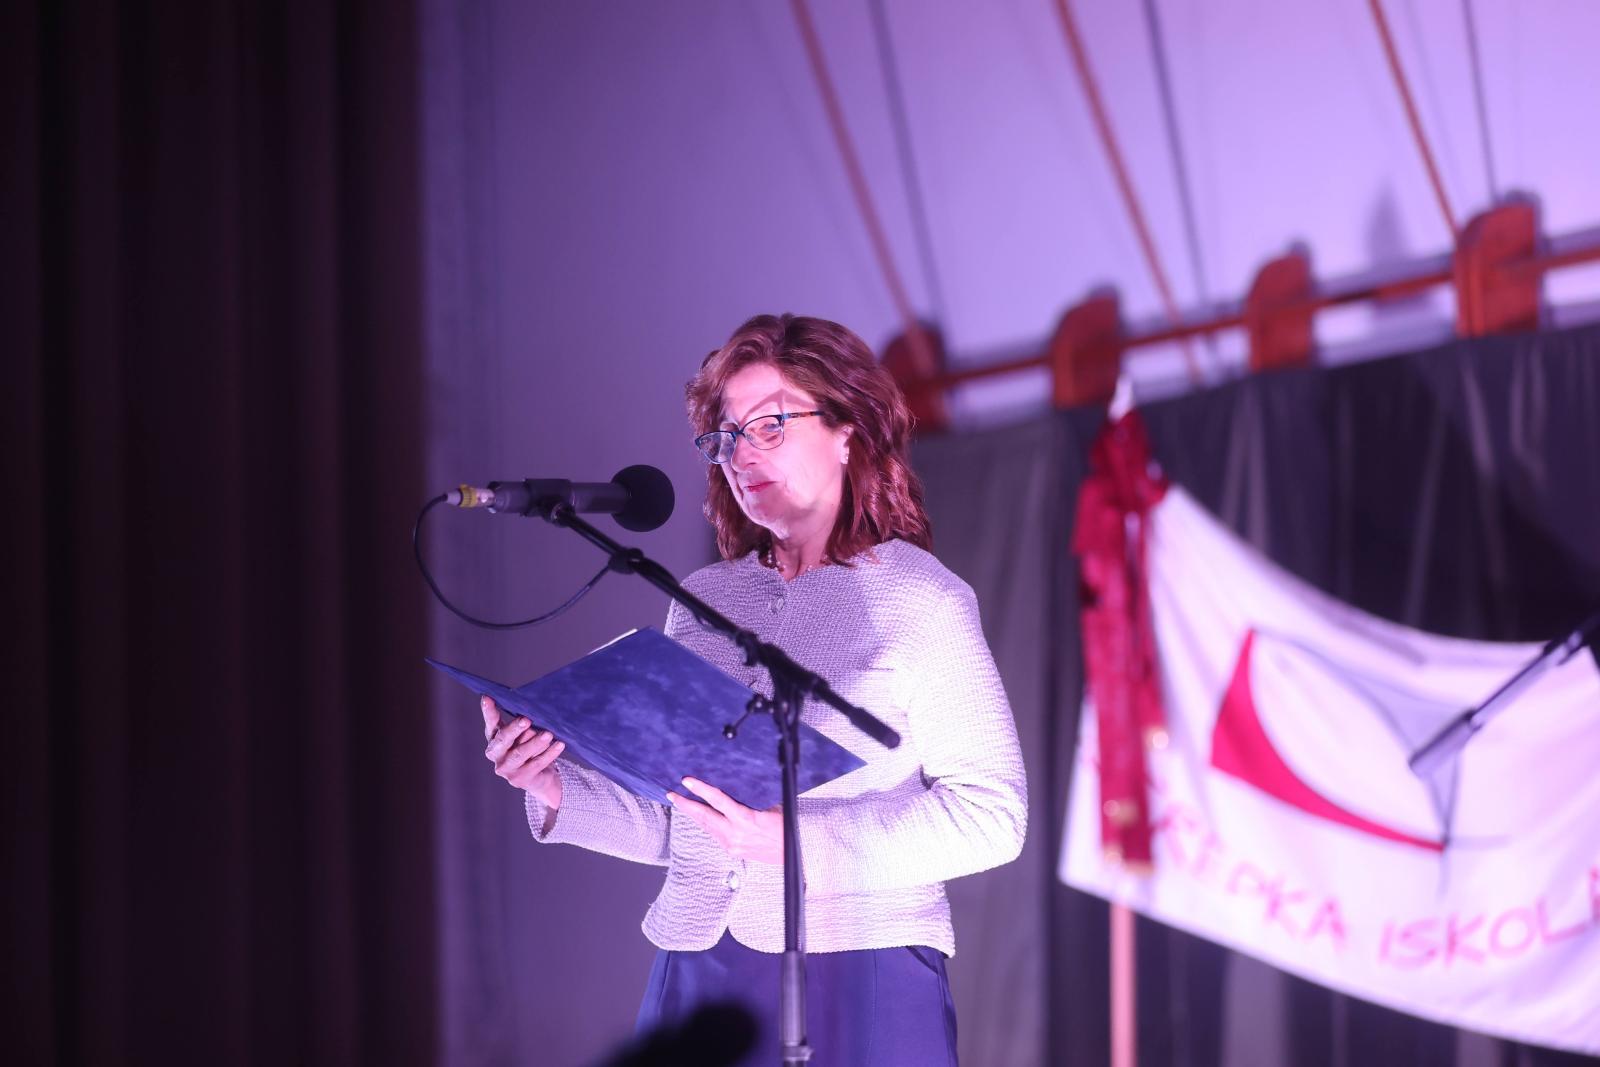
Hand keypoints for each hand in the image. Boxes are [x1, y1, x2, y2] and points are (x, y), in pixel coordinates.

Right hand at [481, 695, 563, 808]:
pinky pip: (536, 764)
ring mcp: (506, 769)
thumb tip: (534, 709)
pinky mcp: (519, 780)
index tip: (487, 698)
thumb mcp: (525, 733)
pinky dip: (549, 754)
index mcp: (494, 738)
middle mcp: (496, 754)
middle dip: (514, 729)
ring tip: (548, 734)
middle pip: (503, 740)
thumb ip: (523, 723)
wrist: (539, 776)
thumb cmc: (530, 746)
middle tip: (526, 720)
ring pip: (520, 754)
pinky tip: (559, 745)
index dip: (488, 711)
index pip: (491, 723)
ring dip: (535, 743)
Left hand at [666, 777, 782, 863]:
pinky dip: (706, 823)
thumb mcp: (770, 807)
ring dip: (693, 814)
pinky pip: (714, 833)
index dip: (701, 789)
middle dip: (685, 804)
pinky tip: (700, 817)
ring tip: (681, 803)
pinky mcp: (732, 850)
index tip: (687, 781)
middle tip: (672, 794)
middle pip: (704, 816)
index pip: (717, 800)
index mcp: (745, 820)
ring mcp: (731, 844)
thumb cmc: (786, 827)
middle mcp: (734, 834)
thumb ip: (751, 799)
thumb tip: (736, 787)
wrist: (792, 854)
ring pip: (706, 826)